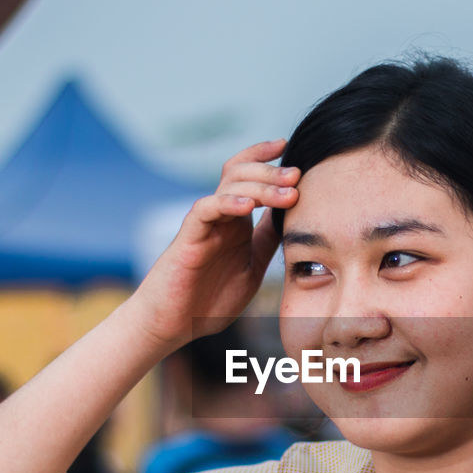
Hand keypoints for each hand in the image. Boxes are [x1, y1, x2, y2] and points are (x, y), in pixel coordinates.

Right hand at [129, 139, 297, 348]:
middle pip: (241, 174)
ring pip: (227, 187)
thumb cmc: (209, 300)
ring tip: (286, 192)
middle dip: (271, 171)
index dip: (266, 157)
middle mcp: (219, 218)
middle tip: (297, 175)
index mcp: (235, 222)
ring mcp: (203, 225)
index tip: (291, 146)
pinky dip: (226, 204)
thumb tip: (292, 216)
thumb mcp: (252, 267)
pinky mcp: (188, 239)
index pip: (248, 176)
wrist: (174, 325)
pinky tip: (248, 207)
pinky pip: (204, 210)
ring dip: (259, 186)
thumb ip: (268, 241)